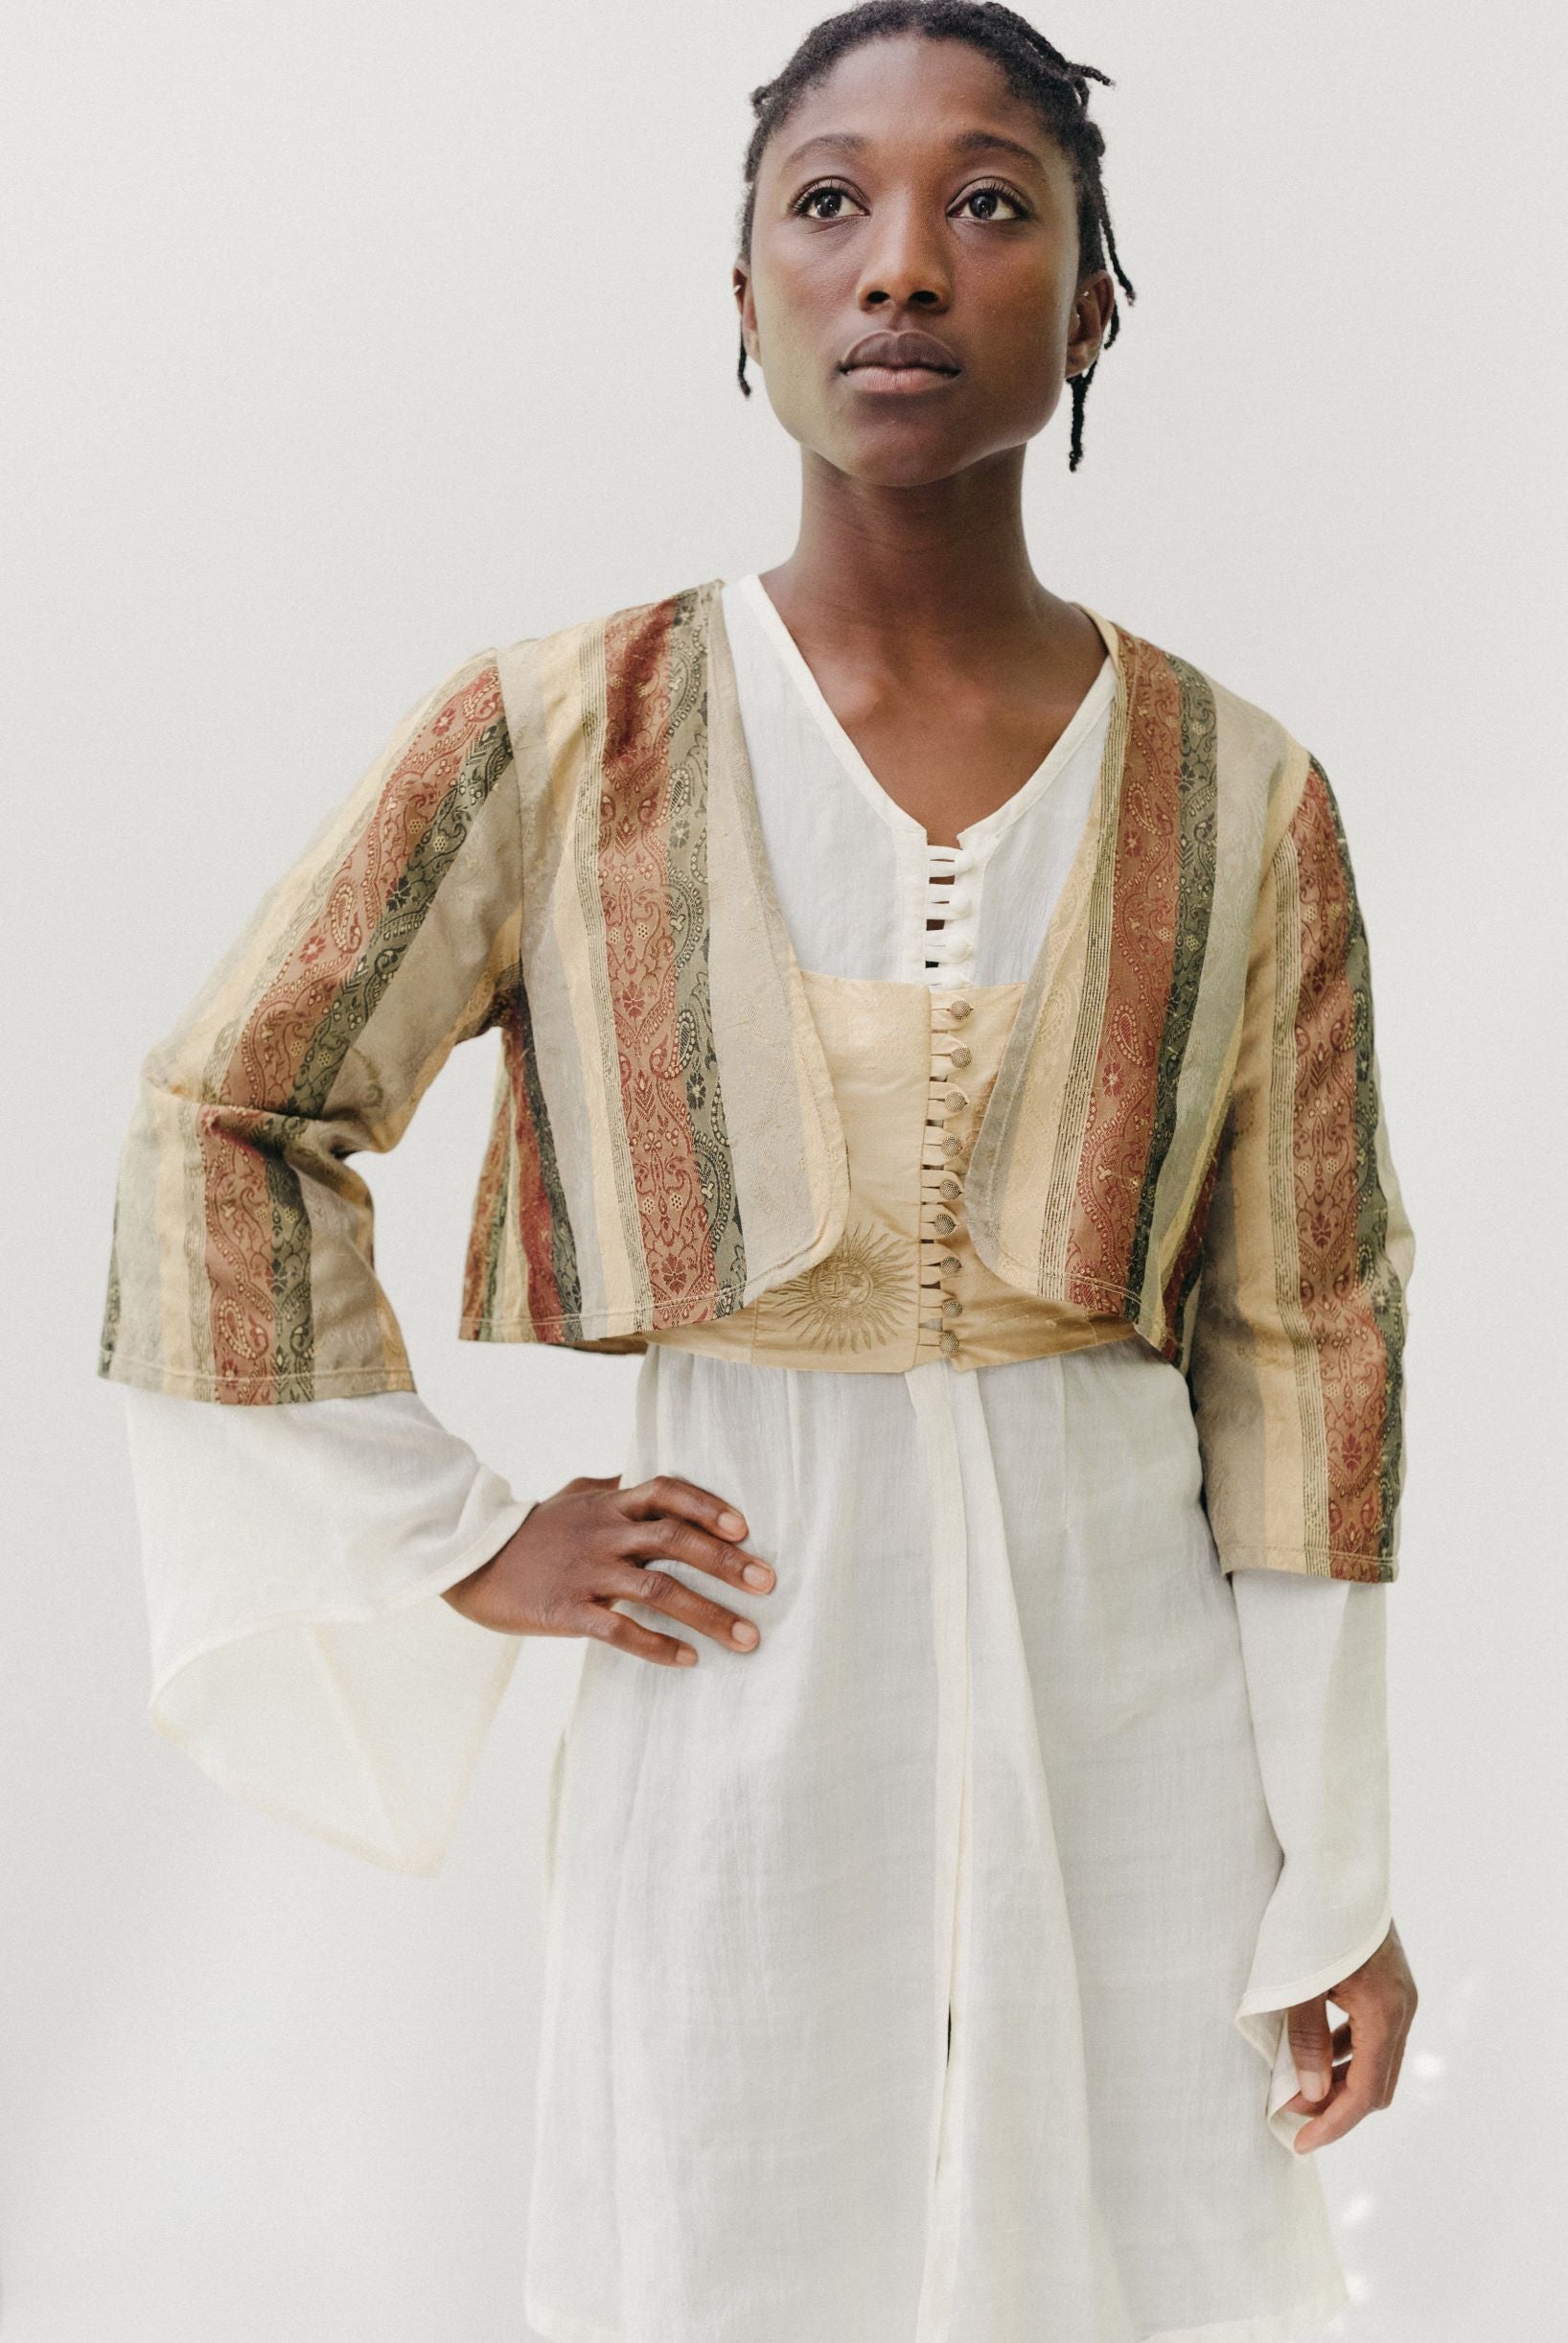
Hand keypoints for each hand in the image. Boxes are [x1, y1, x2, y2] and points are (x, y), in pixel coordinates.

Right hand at [440, 1472, 774, 1665]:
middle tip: (767, 1584)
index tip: (745, 1528)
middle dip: (726, 1562)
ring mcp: (587, 1572)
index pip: (668, 1491)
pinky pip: (620, 1630)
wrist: (472, 1562)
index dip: (708, 1505)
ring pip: (658, 1589)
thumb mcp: (575, 1495)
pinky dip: (658, 1645)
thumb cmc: (533, 1529)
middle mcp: (604, 1533)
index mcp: (610, 1504)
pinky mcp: (567, 1611)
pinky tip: (689, 1660)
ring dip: (708, 1614)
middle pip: (674, 1540)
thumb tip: (654, 1477)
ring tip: (747, 1637)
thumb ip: (617, 1486)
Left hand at [1282, 1918, 1417, 2151]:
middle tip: (1293, 2119)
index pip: (1364, 2092)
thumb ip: (1304, 2040)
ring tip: (1296, 2091)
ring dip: (1340, 2080)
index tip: (1299, 2142)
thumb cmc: (1308, 1917)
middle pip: (1376, 2083)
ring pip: (1375, 2059)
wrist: (1333, 1863)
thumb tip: (1309, 2097)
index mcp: (1383, 2013)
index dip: (1332, 2123)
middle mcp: (1401, 2008)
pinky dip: (1344, 2052)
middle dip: (1338, 2108)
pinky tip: (1311, 2052)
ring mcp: (1399, 1993)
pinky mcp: (1388, 1981)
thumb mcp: (1297, 1982)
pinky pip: (1372, 2033)